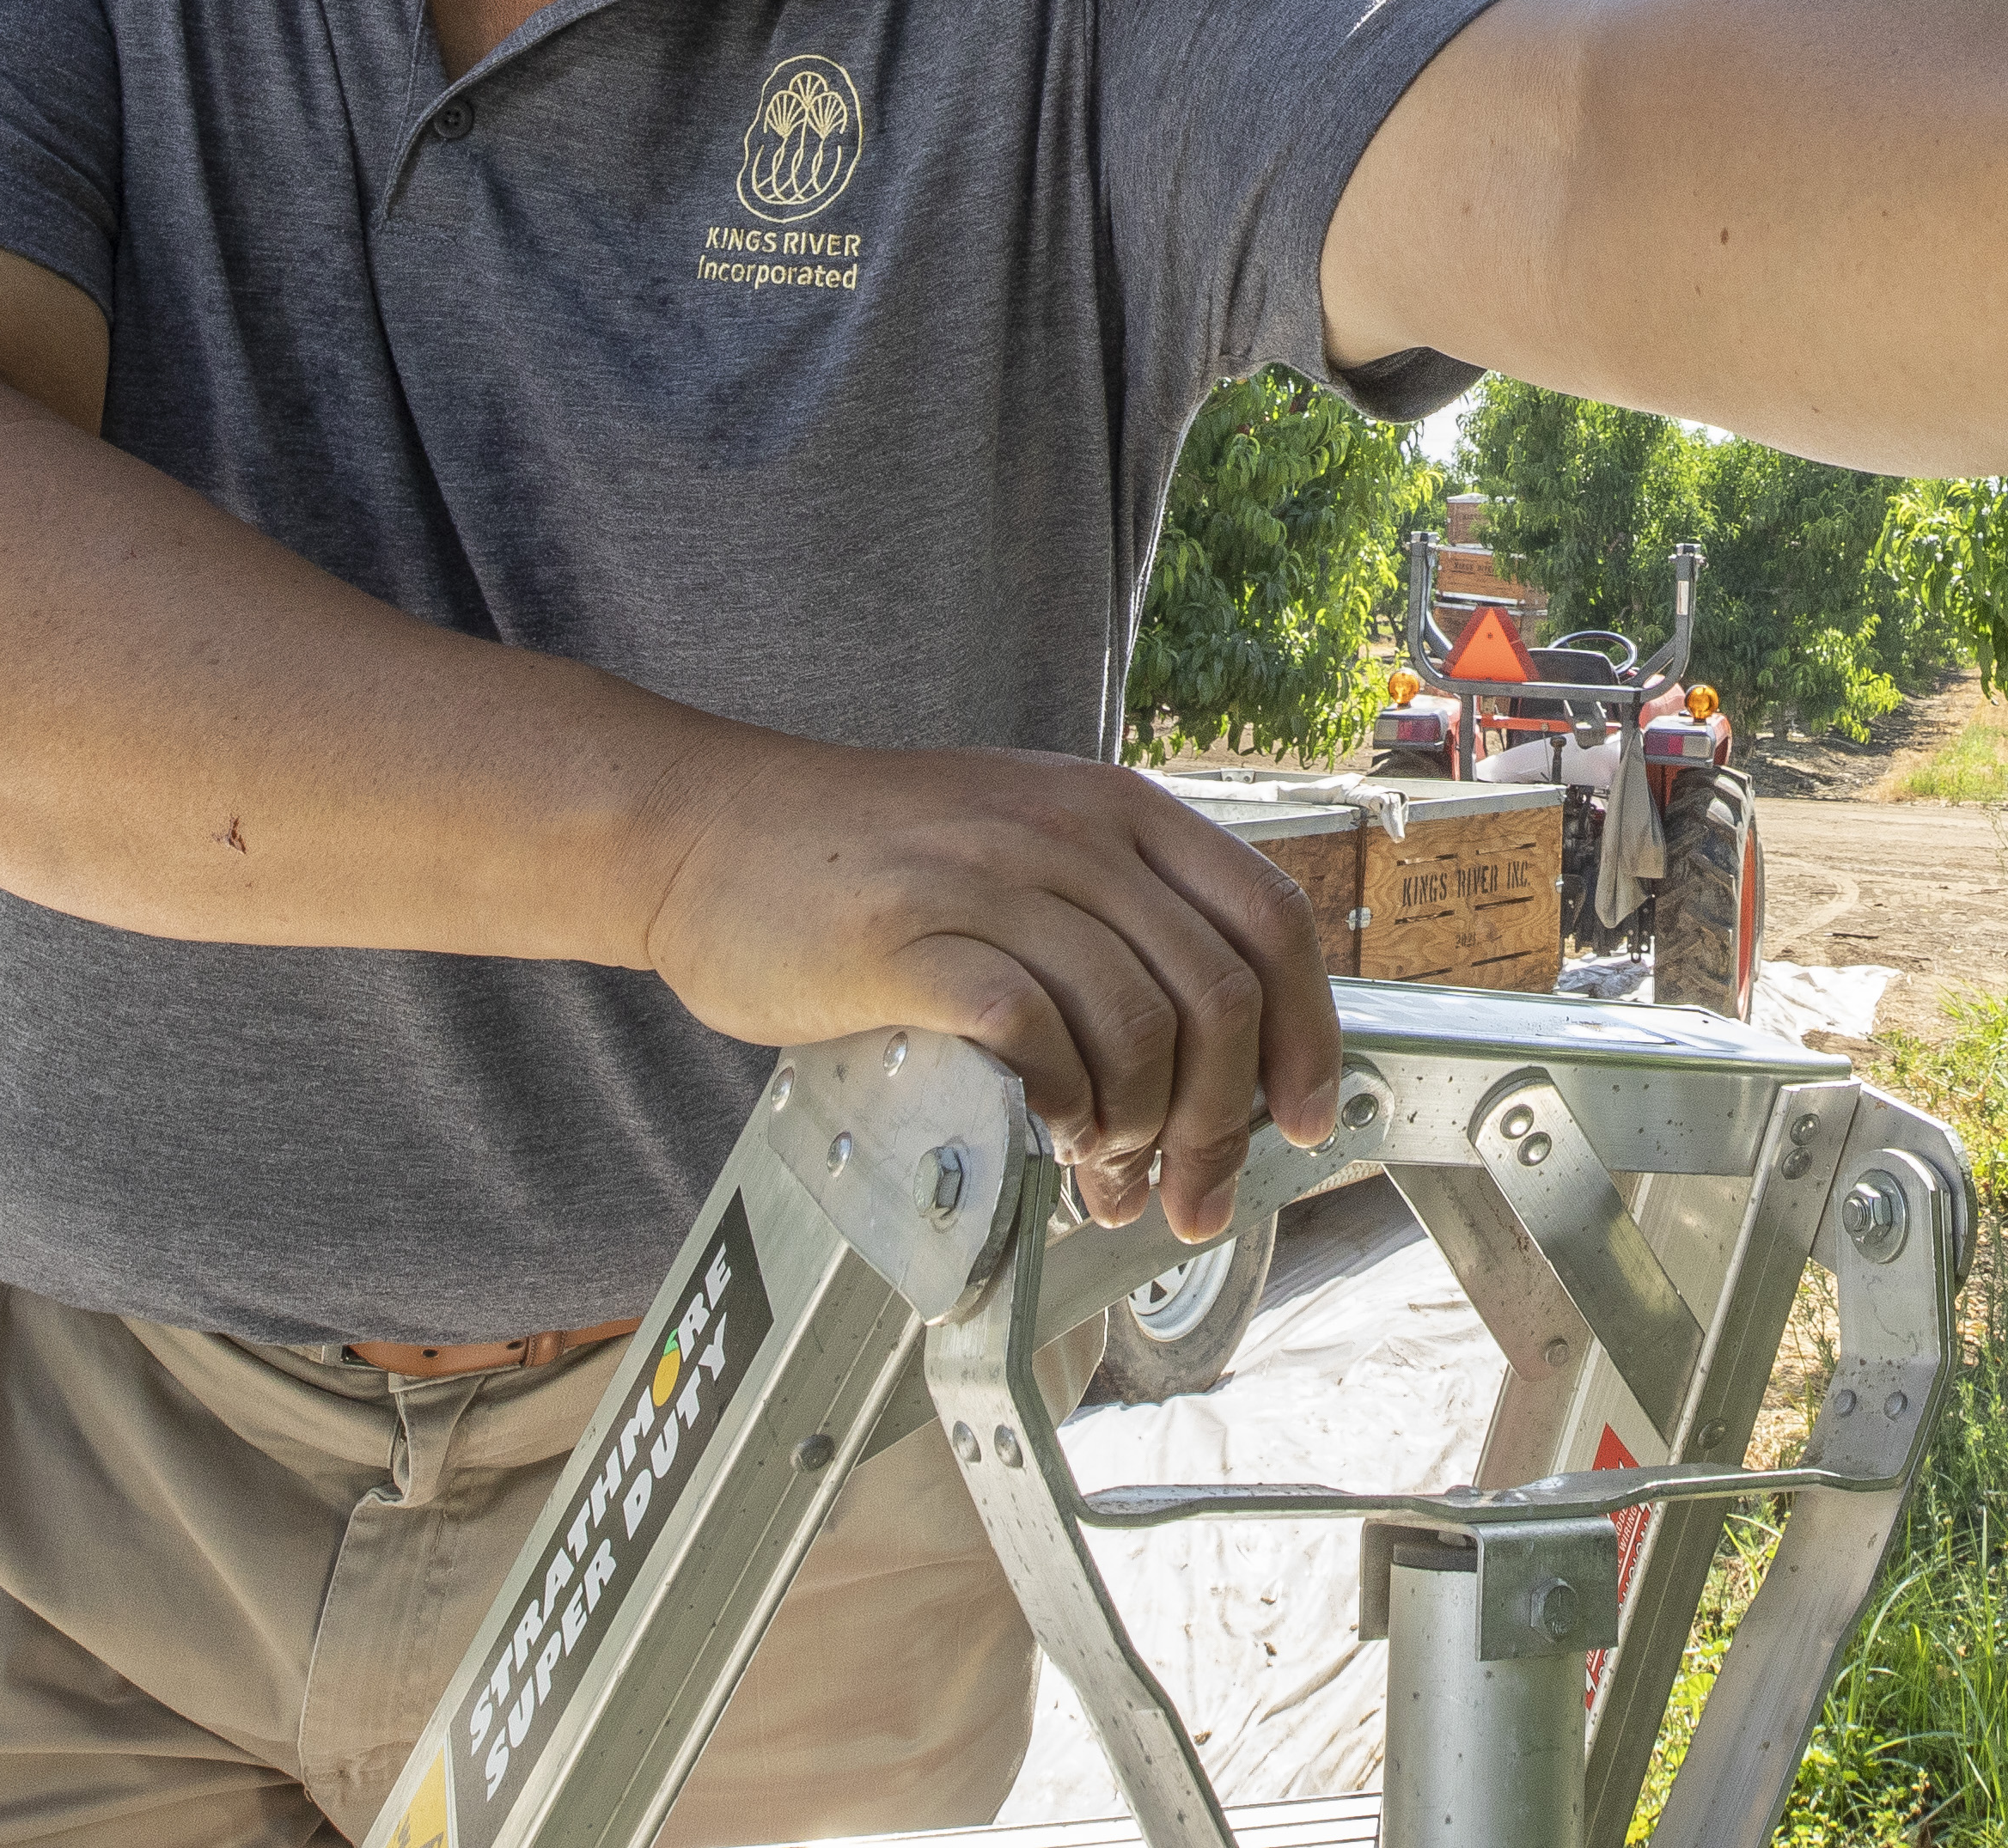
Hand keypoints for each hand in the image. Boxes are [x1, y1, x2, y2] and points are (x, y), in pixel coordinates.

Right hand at [631, 730, 1339, 1243]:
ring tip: (1099, 1174)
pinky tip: (1038, 1130)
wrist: (702, 831)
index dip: (1305, 1034)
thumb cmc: (861, 861)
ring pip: (1137, 1026)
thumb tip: (1205, 1059)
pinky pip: (1035, 1034)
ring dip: (1137, 1130)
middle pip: (1216, 994)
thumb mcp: (1016, 845)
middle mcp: (1070, 832)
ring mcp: (991, 880)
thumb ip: (1108, 921)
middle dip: (1220, 1124)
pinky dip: (1059, 1102)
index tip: (1304, 1122)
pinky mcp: (911, 941)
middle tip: (1187, 1199)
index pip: (1269, 919)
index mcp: (1115, 809)